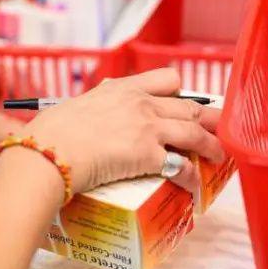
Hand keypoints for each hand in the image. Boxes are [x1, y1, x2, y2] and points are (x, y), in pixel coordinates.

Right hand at [20, 68, 223, 193]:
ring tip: (219, 157)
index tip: (185, 103)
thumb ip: (93, 108)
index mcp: (122, 89)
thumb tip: (88, 115)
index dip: (181, 92)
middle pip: (190, 106)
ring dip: (212, 147)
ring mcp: (148, 129)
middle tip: (218, 129)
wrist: (48, 154)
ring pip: (195, 133)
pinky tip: (194, 189)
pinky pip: (182, 167)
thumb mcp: (75, 107)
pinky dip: (192, 179)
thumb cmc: (50, 134)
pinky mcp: (149, 157)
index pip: (166, 79)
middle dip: (209, 118)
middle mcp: (141, 104)